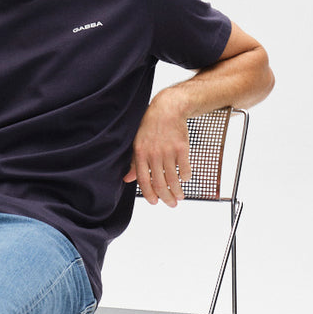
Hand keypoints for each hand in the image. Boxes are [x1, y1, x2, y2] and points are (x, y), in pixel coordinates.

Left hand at [122, 90, 190, 206]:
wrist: (168, 109)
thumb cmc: (150, 125)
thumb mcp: (137, 142)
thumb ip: (134, 162)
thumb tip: (127, 179)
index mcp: (141, 153)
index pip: (144, 180)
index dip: (149, 194)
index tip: (154, 202)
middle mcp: (154, 154)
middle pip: (160, 184)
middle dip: (166, 198)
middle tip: (171, 204)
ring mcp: (169, 151)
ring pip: (174, 179)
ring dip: (178, 192)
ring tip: (179, 196)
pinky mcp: (182, 148)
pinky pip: (185, 169)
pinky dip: (186, 177)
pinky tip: (185, 179)